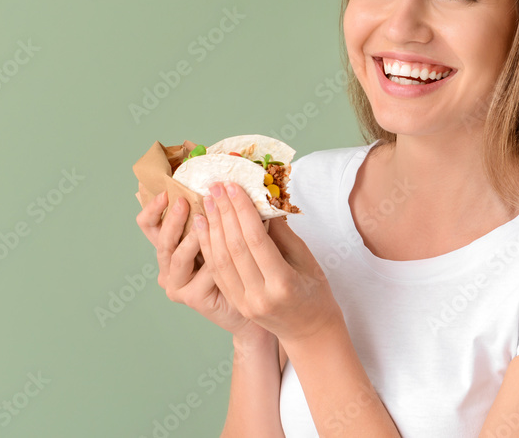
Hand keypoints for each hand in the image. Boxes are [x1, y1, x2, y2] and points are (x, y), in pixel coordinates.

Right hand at [135, 184, 272, 343]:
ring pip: (178, 256)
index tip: (166, 192)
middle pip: (161, 240)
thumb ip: (219, 214)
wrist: (253, 304)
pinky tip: (230, 243)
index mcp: (172, 248)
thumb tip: (222, 182)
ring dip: (191, 236)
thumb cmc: (242, 265)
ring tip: (203, 218)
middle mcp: (168, 267)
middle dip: (173, 219)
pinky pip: (203, 272)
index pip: (149, 226)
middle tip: (183, 200)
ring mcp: (177, 285)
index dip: (152, 209)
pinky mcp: (192, 298)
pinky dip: (216, 255)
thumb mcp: (227, 234)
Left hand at [193, 181, 343, 346]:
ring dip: (211, 228)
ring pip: (221, 260)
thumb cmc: (314, 293)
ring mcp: (244, 302)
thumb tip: (261, 202)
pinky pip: (217, 272)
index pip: (256, 240)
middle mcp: (259, 296)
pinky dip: (209, 247)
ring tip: (207, 202)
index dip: (242, 210)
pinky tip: (204, 227)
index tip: (233, 186)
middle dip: (224, 213)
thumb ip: (282, 233)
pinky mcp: (235, 303)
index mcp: (283, 284)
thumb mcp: (306, 260)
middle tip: (216, 186)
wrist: (309, 331)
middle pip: (235, 248)